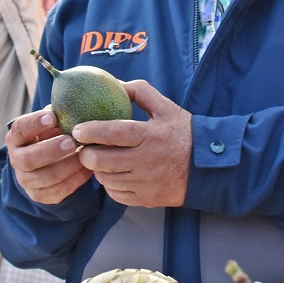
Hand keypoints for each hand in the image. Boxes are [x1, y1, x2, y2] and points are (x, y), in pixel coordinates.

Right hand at [5, 107, 92, 204]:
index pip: (20, 129)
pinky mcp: (40, 195)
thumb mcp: (52, 123)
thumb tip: (74, 104)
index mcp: (16, 138)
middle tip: (71, 142)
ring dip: (66, 167)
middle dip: (51, 150)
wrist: (49, 163)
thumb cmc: (53, 135)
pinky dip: (74, 181)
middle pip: (28, 159)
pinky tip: (88, 170)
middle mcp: (17, 160)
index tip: (53, 117)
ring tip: (84, 156)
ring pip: (45, 178)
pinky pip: (57, 192)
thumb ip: (58, 115)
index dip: (35, 124)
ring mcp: (27, 180)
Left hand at [73, 80, 189, 208]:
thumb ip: (140, 92)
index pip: (113, 133)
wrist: (207, 168)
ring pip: (106, 179)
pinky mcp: (145, 199)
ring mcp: (145, 183)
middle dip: (86, 154)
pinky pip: (115, 195)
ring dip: (97, 169)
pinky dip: (109, 185)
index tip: (77, 129)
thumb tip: (115, 83)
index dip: (90, 131)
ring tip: (100, 160)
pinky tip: (114, 175)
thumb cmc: (184, 134)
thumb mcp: (166, 108)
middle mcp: (146, 161)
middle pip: (102, 161)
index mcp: (150, 135)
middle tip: (84, 148)